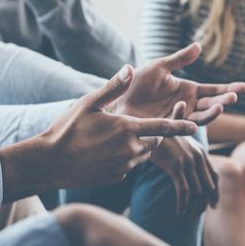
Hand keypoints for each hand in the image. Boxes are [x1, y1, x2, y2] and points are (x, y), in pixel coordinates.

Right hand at [0, 66, 197, 201]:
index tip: (195, 125)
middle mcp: (130, 149)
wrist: (49, 162)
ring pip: (143, 154)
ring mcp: (124, 165)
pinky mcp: (116, 177)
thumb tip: (130, 68)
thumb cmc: (67, 129)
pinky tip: (105, 153)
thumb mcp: (88, 103)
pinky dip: (125, 158)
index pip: (163, 127)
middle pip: (154, 142)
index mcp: (127, 128)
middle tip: (138, 127)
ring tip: (116, 138)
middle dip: (153, 135)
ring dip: (139, 146)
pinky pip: (129, 166)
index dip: (180, 125)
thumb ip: (113, 87)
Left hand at [111, 43, 244, 124]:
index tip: (244, 87)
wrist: (117, 102)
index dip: (228, 88)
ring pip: (201, 118)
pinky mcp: (168, 127)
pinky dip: (183, 115)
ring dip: (212, 113)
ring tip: (220, 106)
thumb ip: (179, 59)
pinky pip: (180, 123)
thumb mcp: (159, 67)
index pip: (213, 90)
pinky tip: (182, 104)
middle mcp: (187, 105)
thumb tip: (198, 46)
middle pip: (212, 105)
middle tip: (233, 97)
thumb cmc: (136, 84)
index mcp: (188, 90)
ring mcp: (179, 118)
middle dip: (224, 101)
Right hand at [151, 136, 218, 216]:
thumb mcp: (180, 145)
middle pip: (208, 187)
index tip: (212, 206)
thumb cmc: (160, 138)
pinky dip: (183, 204)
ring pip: (198, 192)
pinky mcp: (176, 167)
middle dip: (203, 204)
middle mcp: (197, 157)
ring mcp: (187, 162)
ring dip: (193, 207)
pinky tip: (179, 211)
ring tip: (187, 215)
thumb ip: (189, 157)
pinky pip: (184, 191)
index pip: (214, 177)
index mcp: (201, 152)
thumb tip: (193, 175)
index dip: (215, 194)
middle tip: (195, 215)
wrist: (146, 129)